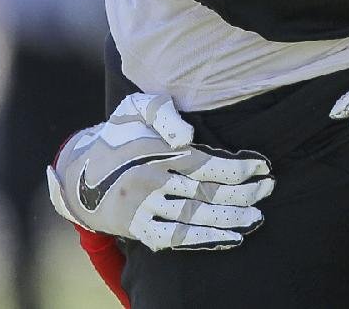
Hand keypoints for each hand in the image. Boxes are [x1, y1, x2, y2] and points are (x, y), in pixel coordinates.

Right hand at [47, 93, 273, 251]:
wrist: (79, 172)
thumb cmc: (119, 132)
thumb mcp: (137, 107)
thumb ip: (164, 114)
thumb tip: (188, 136)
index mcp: (157, 152)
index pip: (207, 164)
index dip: (239, 168)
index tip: (264, 166)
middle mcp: (152, 182)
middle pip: (207, 193)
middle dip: (243, 193)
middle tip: (269, 189)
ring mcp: (144, 209)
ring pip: (195, 218)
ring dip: (230, 220)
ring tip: (257, 217)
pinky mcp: (137, 229)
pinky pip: (174, 239)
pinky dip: (203, 241)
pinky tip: (229, 239)